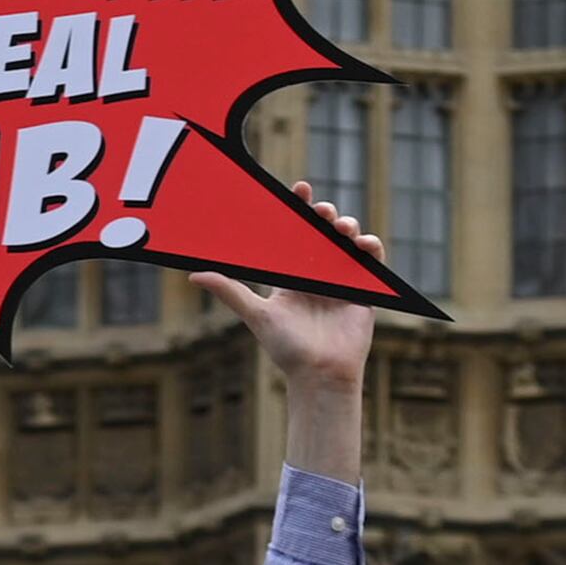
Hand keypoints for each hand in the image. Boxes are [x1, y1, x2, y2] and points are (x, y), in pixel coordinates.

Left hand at [194, 191, 382, 480]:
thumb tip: (194, 275)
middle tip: (321, 211)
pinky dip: (371, 248)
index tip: (299, 189)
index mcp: (294, 274)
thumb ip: (230, 292)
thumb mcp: (256, 315)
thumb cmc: (287, 349)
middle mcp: (318, 273)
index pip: (296, 231)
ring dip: (348, 227)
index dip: (300, 207)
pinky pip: (372, 262)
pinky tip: (364, 243)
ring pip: (348, 241)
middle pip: (324, 231)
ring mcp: (342, 280)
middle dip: (325, 214)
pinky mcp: (364, 291)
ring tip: (342, 228)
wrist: (319, 375)